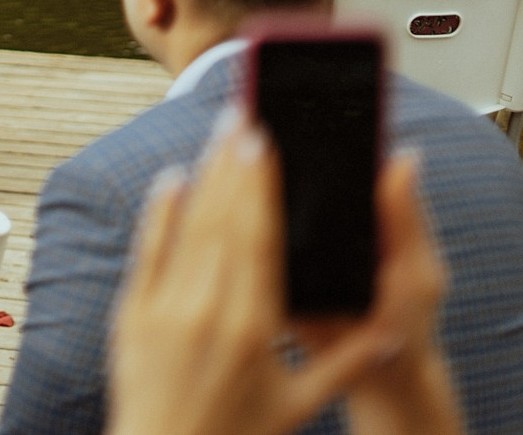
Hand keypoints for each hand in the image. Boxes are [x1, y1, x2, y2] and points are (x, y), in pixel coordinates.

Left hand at [105, 117, 454, 434]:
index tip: (266, 143)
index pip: (259, 240)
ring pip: (187, 228)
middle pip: (222, 221)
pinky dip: (160, 212)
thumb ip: (346, 362)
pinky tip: (173, 179)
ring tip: (217, 136)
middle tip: (244, 117)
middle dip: (233, 165)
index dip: (261, 187)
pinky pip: (148, 252)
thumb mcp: (299, 405)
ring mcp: (163, 311)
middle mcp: (206, 312)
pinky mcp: (131, 316)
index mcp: (253, 329)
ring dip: (203, 177)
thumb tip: (390, 332)